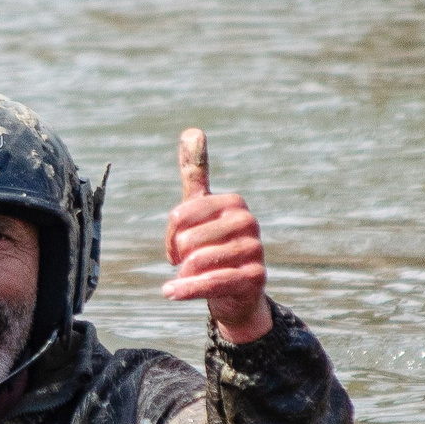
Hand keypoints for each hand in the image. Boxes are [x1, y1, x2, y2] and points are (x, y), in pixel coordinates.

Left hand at [162, 127, 272, 344]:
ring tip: (191, 278)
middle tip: (187, 264)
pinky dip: (185, 289)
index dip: (170, 235)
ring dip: (184, 275)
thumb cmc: (213, 247)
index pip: (179, 215)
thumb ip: (195, 173)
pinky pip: (209, 282)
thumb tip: (192, 129)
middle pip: (187, 239)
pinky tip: (170, 292)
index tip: (177, 245)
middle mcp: (248, 222)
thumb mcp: (202, 210)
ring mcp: (254, 250)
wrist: (237, 293)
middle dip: (178, 256)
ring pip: (196, 261)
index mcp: (233, 202)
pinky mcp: (254, 278)